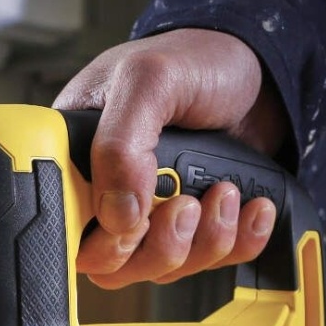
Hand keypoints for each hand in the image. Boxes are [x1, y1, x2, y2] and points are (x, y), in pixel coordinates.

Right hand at [53, 29, 289, 289]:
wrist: (260, 68)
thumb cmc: (195, 58)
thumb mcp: (148, 80)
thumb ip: (120, 143)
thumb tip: (117, 214)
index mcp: (78, 154)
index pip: (65, 226)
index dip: (100, 239)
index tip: (134, 221)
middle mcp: (108, 190)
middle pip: (113, 263)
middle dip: (160, 245)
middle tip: (186, 205)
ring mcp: (152, 212)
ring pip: (161, 267)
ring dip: (204, 240)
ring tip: (226, 191)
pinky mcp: (196, 224)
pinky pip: (209, 262)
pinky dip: (238, 241)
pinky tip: (252, 206)